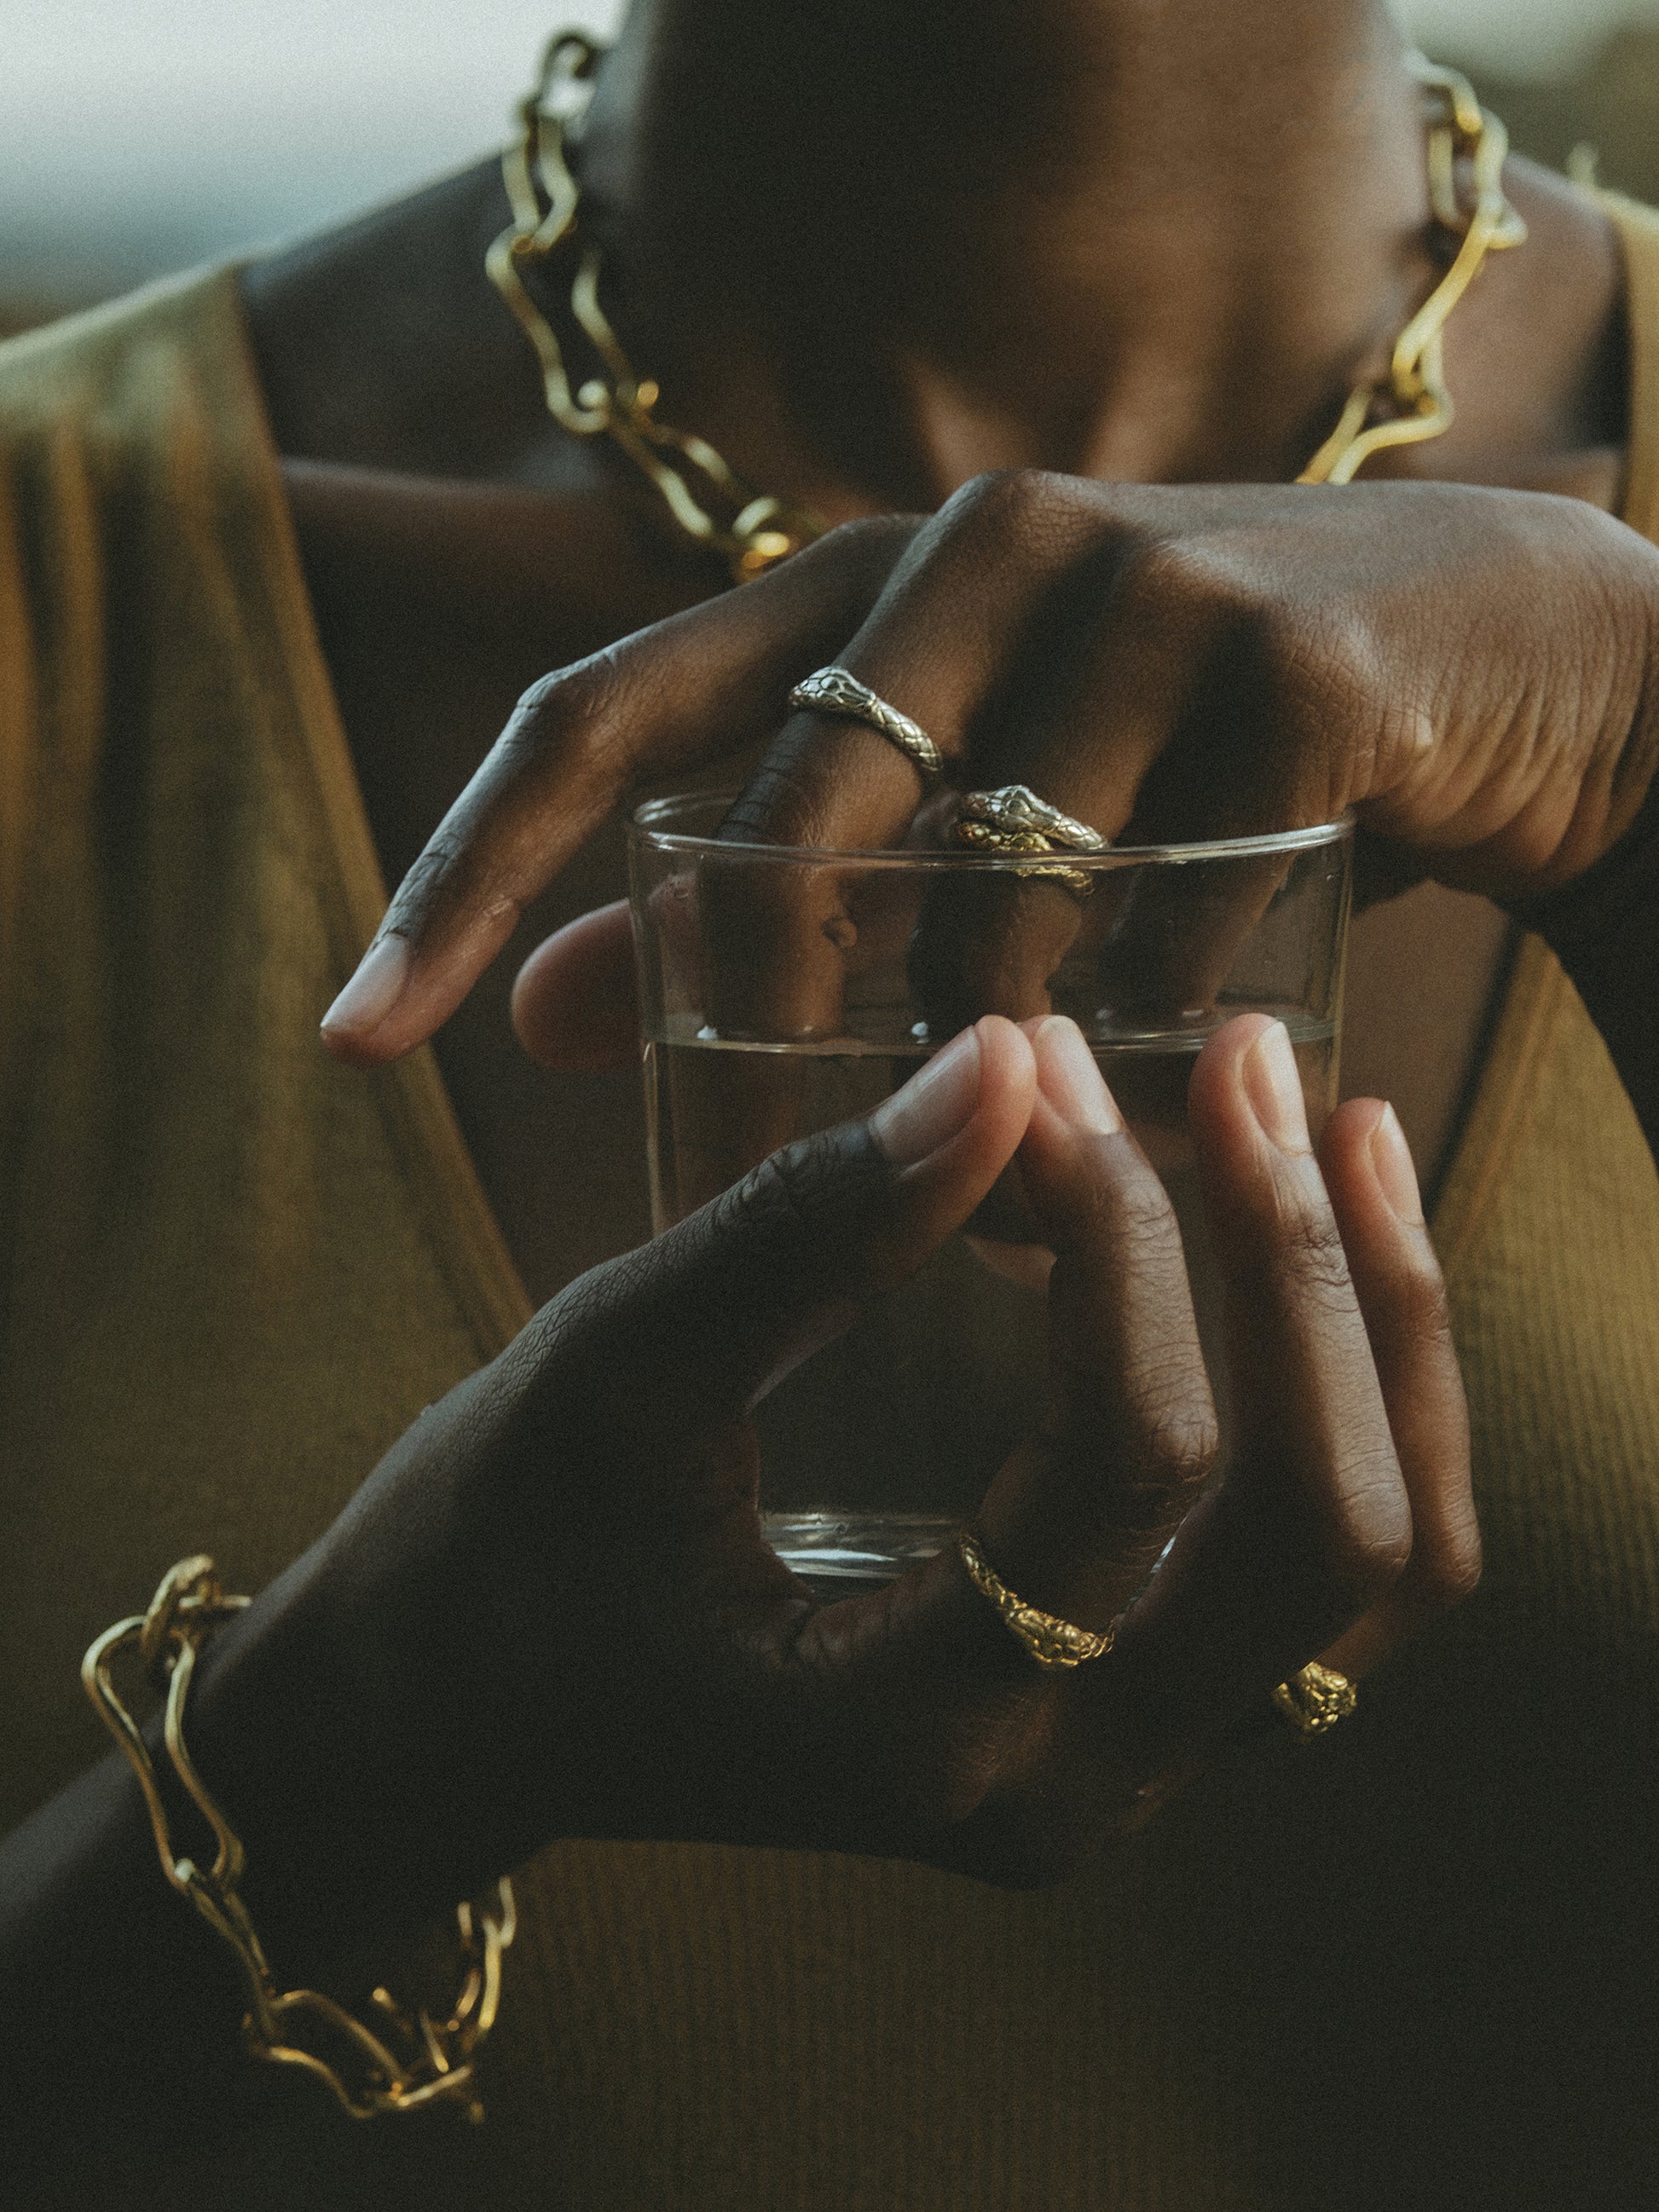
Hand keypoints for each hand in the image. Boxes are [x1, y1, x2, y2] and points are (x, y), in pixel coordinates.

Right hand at [186, 1012, 1471, 1955]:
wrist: (462, 1707)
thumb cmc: (496, 1547)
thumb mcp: (613, 1372)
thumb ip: (806, 1229)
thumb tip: (1002, 1065)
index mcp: (914, 1728)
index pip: (1128, 1465)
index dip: (1121, 1233)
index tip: (1045, 1065)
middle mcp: (1059, 1786)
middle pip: (1321, 1541)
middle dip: (1303, 1273)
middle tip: (1243, 1067)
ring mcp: (1118, 1765)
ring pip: (1379, 1574)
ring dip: (1380, 1343)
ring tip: (1344, 1131)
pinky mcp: (1132, 1713)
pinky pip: (1332, 1588)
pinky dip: (1365, 1415)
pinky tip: (1329, 1254)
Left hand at [316, 471, 1658, 1069]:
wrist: (1496, 651)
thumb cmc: (1185, 748)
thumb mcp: (965, 807)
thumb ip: (759, 899)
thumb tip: (539, 1016)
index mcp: (858, 585)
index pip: (600, 710)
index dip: (466, 875)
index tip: (355, 1039)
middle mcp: (967, 549)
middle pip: (777, 824)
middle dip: (754, 1025)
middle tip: (768, 1172)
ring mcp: (1131, 584)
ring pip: (975, 896)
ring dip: (971, 1060)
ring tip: (1007, 1154)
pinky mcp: (1284, 660)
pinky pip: (1155, 913)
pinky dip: (1134, 1030)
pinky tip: (1161, 1079)